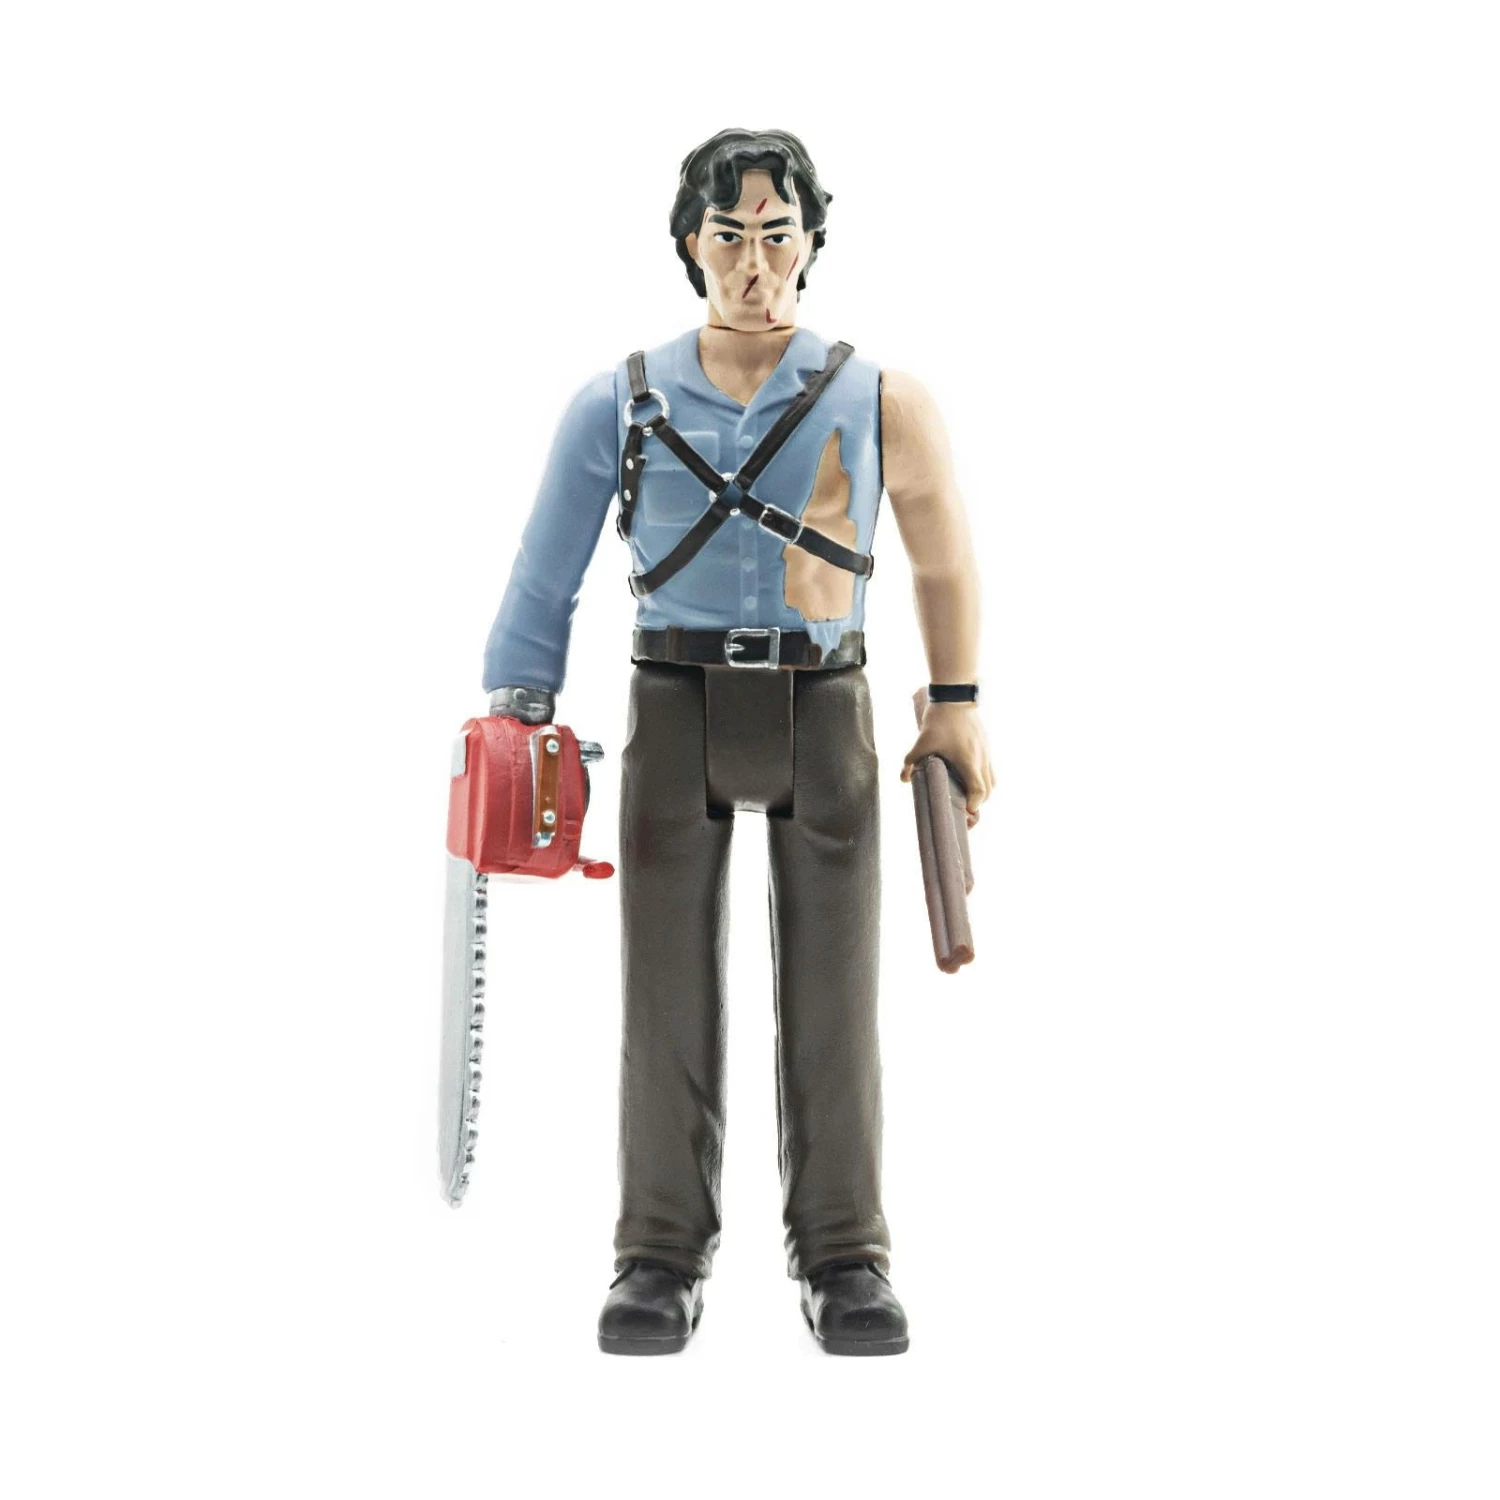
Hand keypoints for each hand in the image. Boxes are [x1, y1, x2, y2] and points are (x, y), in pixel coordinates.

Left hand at [900, 703, 993, 825]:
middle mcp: (981, 759)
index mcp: (968, 762)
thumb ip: (910, 762)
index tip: (965, 811)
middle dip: (979, 803)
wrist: (956, 696)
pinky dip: (984, 779)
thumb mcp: (921, 742)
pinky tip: (970, 777)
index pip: (979, 792)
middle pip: (989, 791)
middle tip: (965, 809)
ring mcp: (986, 752)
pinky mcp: (986, 745)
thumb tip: (904, 779)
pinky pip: (990, 769)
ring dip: (983, 792)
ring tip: (968, 795)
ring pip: (992, 780)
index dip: (974, 805)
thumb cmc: (940, 720)